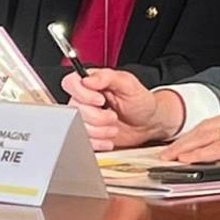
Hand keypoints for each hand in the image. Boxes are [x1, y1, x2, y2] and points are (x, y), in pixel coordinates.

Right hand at [62, 69, 180, 150]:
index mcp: (92, 83)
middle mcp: (85, 100)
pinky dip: (98, 142)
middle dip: (97, 116)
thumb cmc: (140, 101)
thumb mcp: (129, 84)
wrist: (148, 123)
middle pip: (74, 109)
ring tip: (114, 127)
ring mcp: (85, 118)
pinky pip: (83, 141)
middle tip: (113, 116)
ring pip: (77, 127)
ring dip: (99, 131)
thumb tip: (88, 79)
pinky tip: (109, 138)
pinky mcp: (88, 133)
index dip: (83, 94)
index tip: (100, 100)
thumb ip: (108, 77)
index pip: (71, 83)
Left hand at [160, 103, 219, 163]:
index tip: (178, 145)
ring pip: (206, 137)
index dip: (191, 135)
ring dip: (184, 148)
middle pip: (203, 128)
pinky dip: (199, 154)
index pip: (211, 123)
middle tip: (165, 153)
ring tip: (169, 158)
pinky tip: (187, 160)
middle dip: (182, 142)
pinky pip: (218, 149)